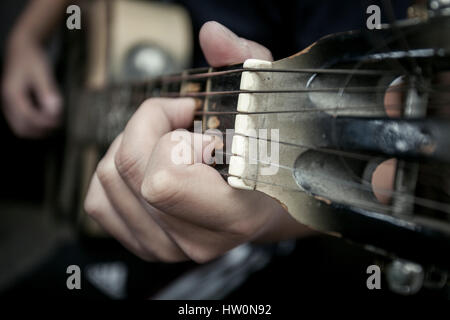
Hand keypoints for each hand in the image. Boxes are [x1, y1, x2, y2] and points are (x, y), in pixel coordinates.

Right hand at [2, 34, 61, 137]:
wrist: (22, 50)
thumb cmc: (32, 59)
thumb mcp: (43, 73)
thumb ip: (48, 92)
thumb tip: (54, 111)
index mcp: (12, 95)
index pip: (28, 119)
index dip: (45, 123)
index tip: (59, 121)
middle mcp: (7, 103)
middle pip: (23, 129)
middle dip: (41, 130)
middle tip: (58, 124)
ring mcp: (8, 106)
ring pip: (21, 129)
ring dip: (38, 131)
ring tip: (54, 123)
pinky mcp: (13, 106)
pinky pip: (21, 124)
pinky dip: (34, 126)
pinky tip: (47, 120)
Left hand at [84, 21, 309, 262]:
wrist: (263, 207)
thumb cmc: (266, 158)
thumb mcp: (264, 105)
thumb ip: (243, 64)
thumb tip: (211, 35)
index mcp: (232, 214)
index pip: (163, 181)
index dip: (170, 137)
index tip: (196, 119)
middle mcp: (196, 240)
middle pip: (128, 170)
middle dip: (147, 124)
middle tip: (178, 115)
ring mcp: (167, 248)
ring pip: (108, 179)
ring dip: (132, 142)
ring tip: (168, 139)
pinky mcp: (144, 246)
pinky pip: (98, 199)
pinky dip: (114, 170)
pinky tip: (148, 163)